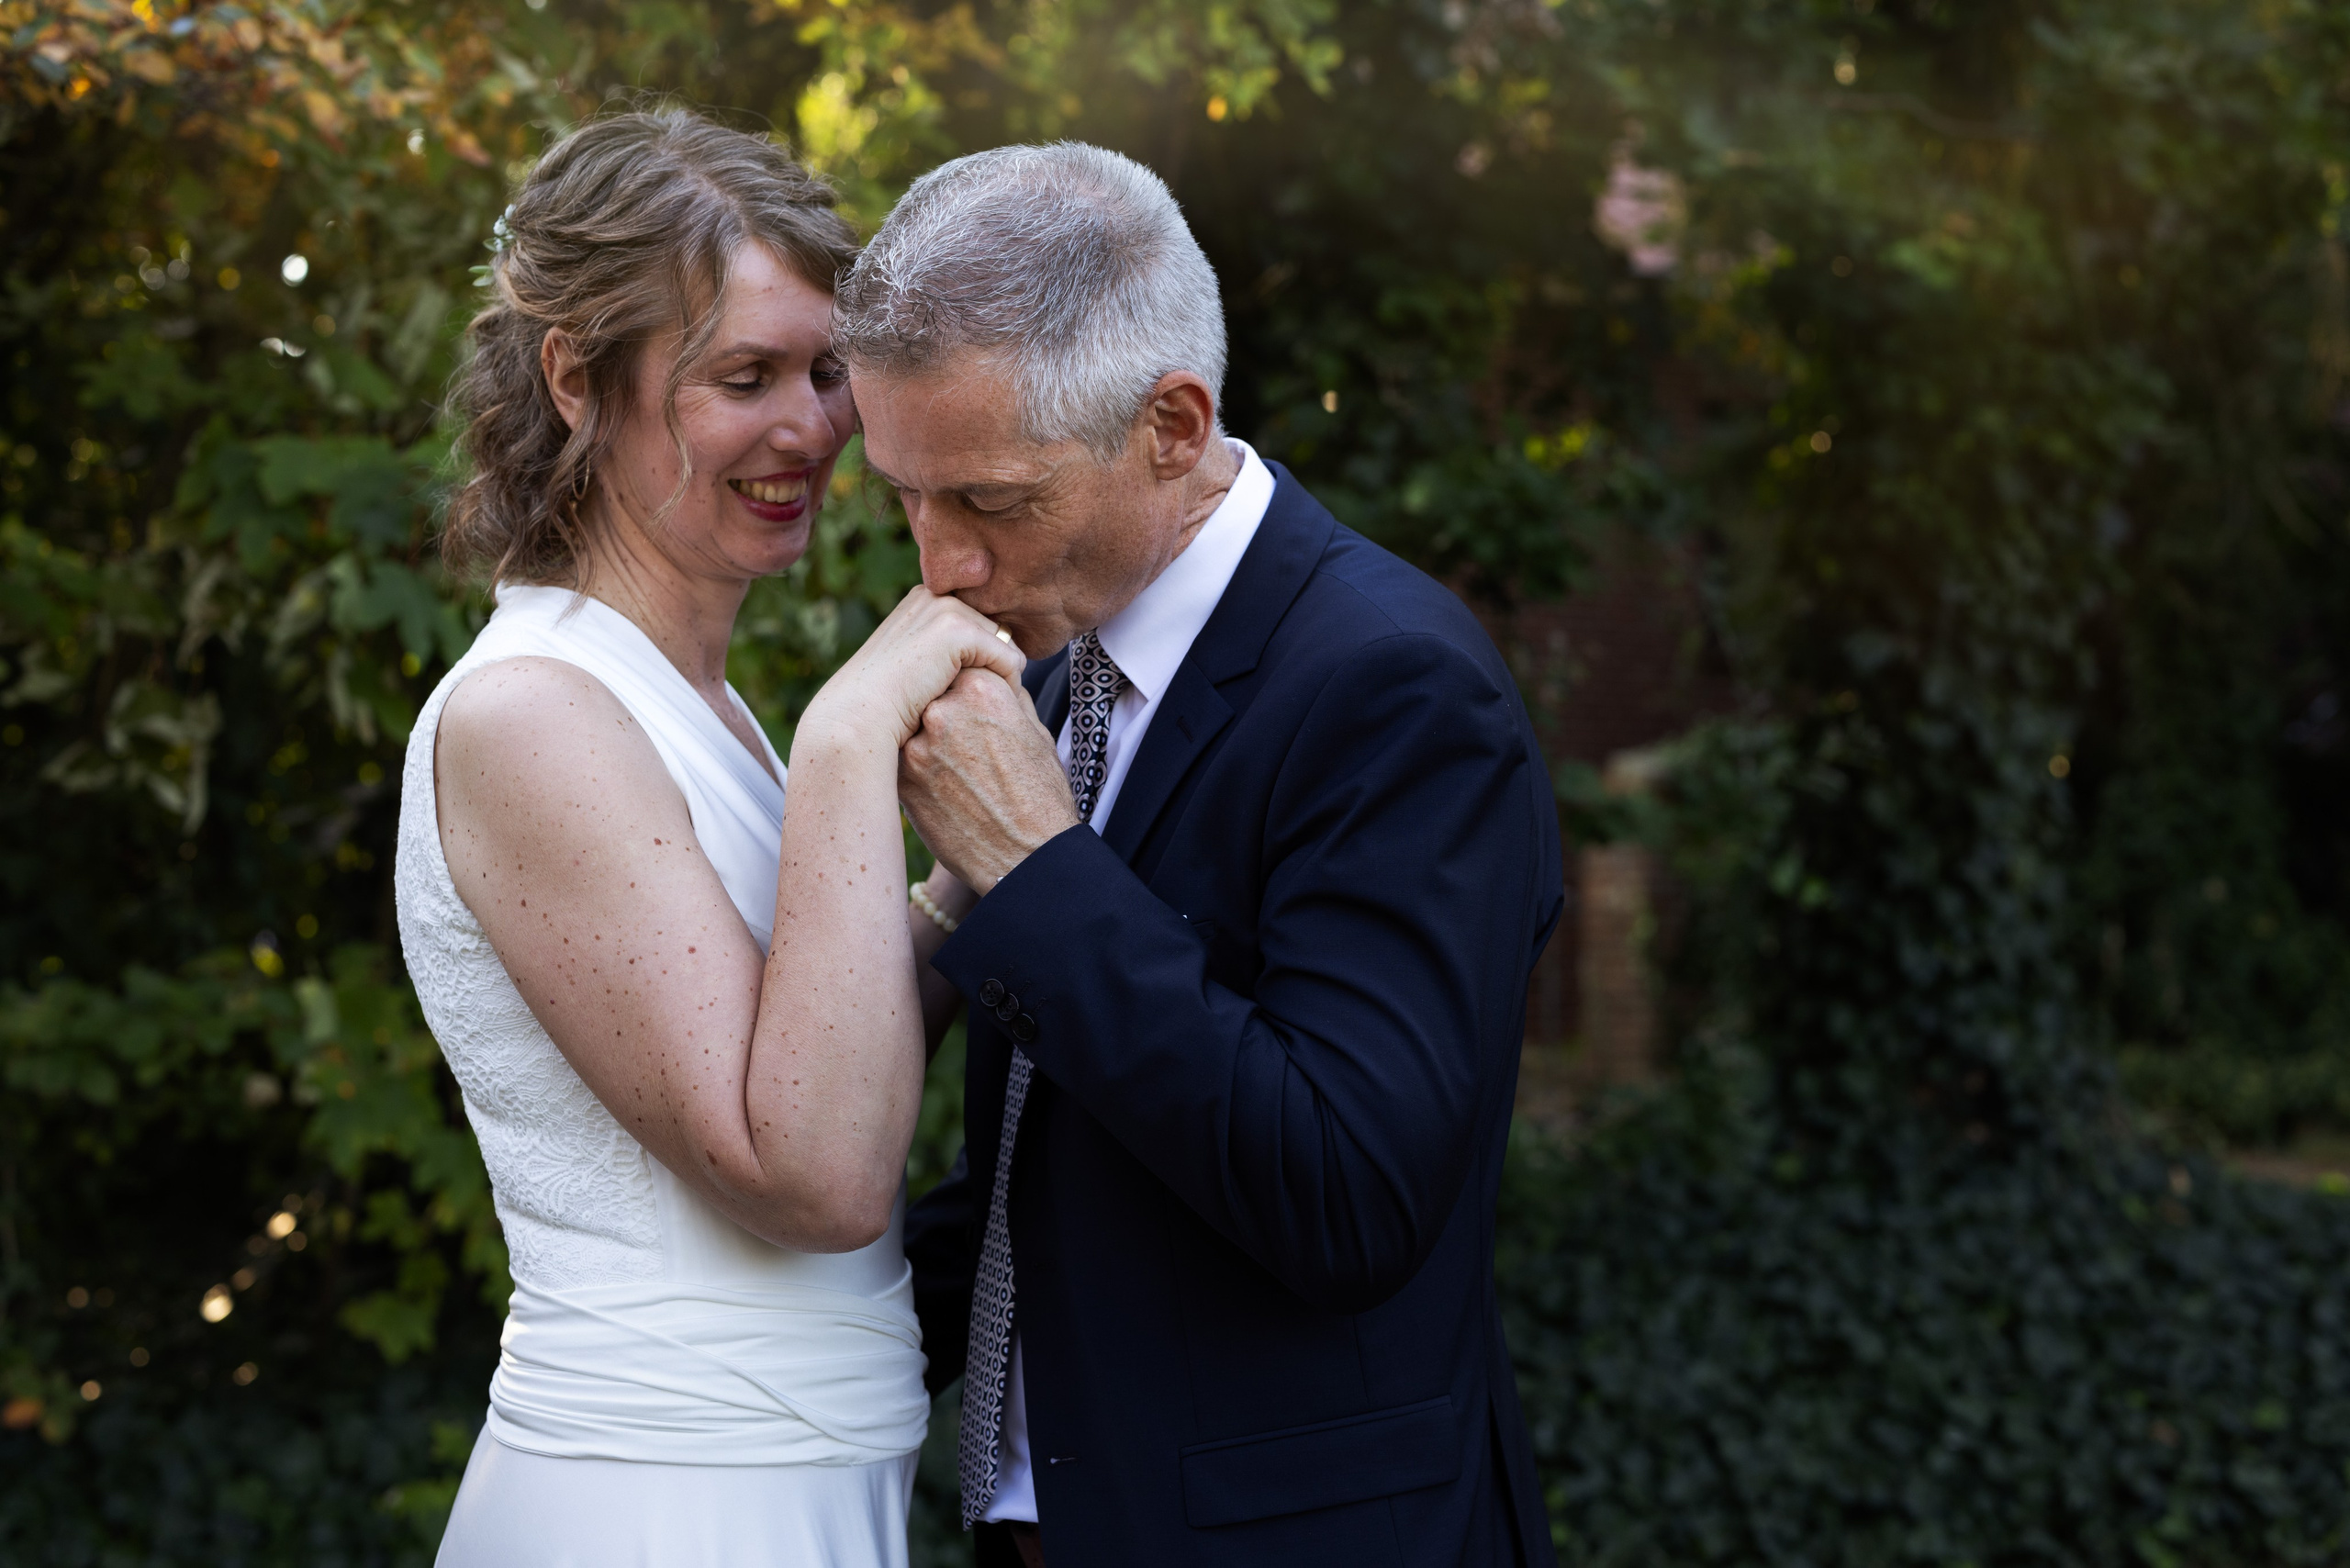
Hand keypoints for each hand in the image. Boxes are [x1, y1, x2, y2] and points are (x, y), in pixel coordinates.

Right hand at [803, 587, 1024, 753]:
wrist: (860, 714)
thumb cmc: (888, 704)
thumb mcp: (917, 666)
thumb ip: (944, 652)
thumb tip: (993, 655)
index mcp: (926, 601)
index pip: (979, 625)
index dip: (985, 658)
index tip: (981, 691)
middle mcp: (936, 596)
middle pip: (997, 632)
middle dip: (998, 666)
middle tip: (990, 701)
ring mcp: (946, 610)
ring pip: (1006, 644)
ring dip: (1004, 677)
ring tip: (988, 707)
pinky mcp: (958, 631)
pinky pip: (1010, 659)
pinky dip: (1008, 684)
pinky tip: (990, 708)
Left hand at [901, 667, 1080, 893]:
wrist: (1027, 858)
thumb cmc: (1040, 797)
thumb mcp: (1034, 730)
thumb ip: (1004, 694)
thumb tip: (986, 674)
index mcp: (983, 689)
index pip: (959, 666)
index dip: (968, 688)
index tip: (978, 711)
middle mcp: (944, 710)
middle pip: (931, 692)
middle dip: (944, 710)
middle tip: (966, 741)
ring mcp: (916, 746)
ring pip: (912, 725)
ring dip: (928, 738)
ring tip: (958, 768)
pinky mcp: (901, 781)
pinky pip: (901, 758)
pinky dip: (918, 767)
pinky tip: (945, 786)